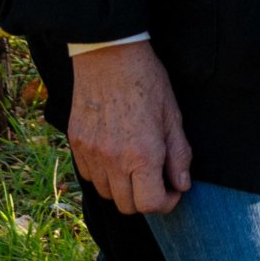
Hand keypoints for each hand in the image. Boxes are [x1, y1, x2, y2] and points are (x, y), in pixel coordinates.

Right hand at [67, 41, 192, 215]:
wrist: (108, 54)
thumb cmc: (146, 80)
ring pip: (107, 193)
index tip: (172, 189)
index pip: (151, 204)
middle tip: (155, 178)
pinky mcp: (77, 145)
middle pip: (127, 206)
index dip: (166, 202)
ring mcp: (92, 154)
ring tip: (134, 165)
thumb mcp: (173, 115)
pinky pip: (89, 176)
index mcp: (142, 155)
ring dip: (123, 188)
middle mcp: (114, 161)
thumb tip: (182, 185)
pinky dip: (103, 174)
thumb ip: (179, 154)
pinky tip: (114, 155)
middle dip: (145, 198)